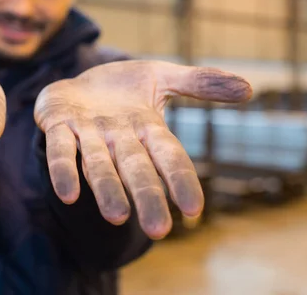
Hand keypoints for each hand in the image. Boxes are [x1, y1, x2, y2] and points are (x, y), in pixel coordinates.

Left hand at [34, 60, 251, 238]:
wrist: (78, 81)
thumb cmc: (123, 87)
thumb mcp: (161, 76)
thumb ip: (198, 83)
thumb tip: (249, 88)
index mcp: (145, 128)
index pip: (168, 155)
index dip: (180, 179)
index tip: (194, 210)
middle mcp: (118, 137)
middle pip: (135, 168)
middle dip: (146, 196)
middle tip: (157, 231)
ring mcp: (87, 134)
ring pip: (97, 164)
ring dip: (106, 189)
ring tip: (115, 217)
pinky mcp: (57, 125)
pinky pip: (59, 149)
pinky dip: (63, 170)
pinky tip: (67, 194)